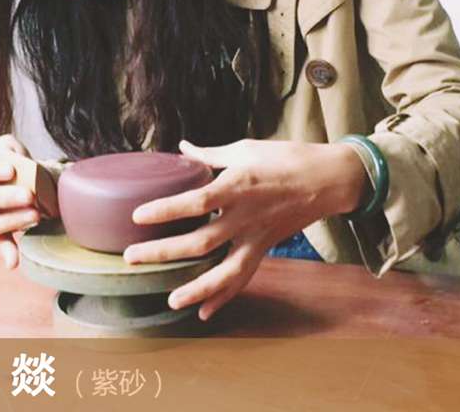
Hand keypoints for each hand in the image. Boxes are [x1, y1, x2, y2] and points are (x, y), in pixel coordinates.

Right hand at [0, 134, 41, 268]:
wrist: (16, 175)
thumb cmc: (6, 158)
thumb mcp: (7, 147)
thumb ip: (7, 148)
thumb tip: (11, 158)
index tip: (11, 169)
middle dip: (1, 197)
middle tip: (29, 195)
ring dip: (9, 222)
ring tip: (35, 214)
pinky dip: (6, 251)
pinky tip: (14, 261)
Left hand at [123, 138, 369, 320]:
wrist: (327, 179)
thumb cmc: (286, 157)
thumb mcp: (245, 149)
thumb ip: (210, 154)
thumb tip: (182, 148)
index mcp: (237, 185)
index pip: (196, 201)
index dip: (166, 210)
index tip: (137, 216)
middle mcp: (244, 215)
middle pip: (201, 241)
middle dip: (164, 252)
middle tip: (132, 258)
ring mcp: (256, 236)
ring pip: (225, 270)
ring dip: (197, 288)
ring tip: (170, 300)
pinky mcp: (265, 247)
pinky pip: (244, 276)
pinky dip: (224, 295)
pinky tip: (205, 312)